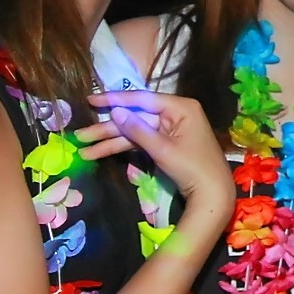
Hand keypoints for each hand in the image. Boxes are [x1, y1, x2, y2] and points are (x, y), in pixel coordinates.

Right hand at [77, 91, 234, 205]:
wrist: (212, 194)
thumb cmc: (192, 167)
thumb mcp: (162, 149)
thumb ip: (137, 129)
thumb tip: (116, 111)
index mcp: (181, 107)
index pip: (142, 99)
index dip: (115, 100)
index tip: (91, 100)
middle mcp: (176, 113)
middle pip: (135, 117)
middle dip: (107, 128)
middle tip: (80, 134)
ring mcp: (170, 129)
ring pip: (134, 131)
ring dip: (110, 141)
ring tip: (84, 148)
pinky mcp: (166, 144)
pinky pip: (141, 141)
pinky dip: (122, 148)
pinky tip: (100, 152)